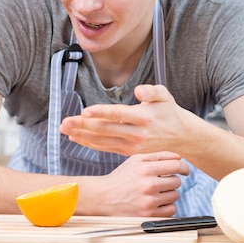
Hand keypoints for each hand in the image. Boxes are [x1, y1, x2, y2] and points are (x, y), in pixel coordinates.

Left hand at [60, 84, 196, 155]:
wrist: (180, 136)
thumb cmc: (168, 111)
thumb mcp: (165, 96)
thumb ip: (152, 91)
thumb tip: (139, 91)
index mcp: (143, 118)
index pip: (117, 115)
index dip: (100, 113)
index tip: (84, 111)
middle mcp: (135, 134)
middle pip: (105, 130)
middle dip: (83, 126)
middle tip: (64, 122)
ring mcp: (130, 145)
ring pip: (101, 141)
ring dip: (81, 135)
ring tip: (64, 129)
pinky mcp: (126, 151)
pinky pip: (104, 148)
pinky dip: (88, 143)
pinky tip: (75, 137)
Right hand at [90, 151, 187, 216]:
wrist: (104, 197)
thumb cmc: (121, 177)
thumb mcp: (136, 160)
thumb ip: (158, 156)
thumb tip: (180, 157)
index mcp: (145, 168)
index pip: (177, 166)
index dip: (184, 167)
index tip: (184, 170)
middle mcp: (148, 184)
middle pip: (177, 181)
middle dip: (170, 181)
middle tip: (159, 182)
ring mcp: (149, 201)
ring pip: (175, 196)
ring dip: (168, 194)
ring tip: (153, 192)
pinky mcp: (149, 215)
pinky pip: (171, 210)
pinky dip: (166, 206)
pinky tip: (155, 202)